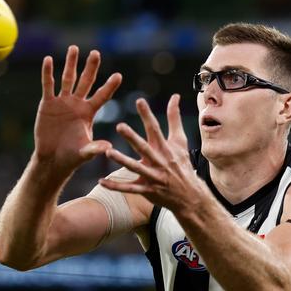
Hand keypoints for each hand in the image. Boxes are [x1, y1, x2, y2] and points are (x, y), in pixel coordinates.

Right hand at [34, 46, 121, 171]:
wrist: (52, 158)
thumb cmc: (72, 156)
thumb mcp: (85, 152)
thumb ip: (95, 148)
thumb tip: (109, 147)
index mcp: (89, 112)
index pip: (102, 96)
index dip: (109, 86)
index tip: (119, 75)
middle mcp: (77, 104)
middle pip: (86, 81)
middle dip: (91, 67)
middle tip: (96, 53)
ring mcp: (62, 102)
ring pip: (68, 79)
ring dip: (71, 64)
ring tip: (74, 48)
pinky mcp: (47, 104)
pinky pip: (48, 85)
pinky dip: (48, 73)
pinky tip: (48, 60)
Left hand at [100, 95, 210, 212]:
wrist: (189, 195)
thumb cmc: (181, 163)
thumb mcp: (180, 140)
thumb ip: (174, 118)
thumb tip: (175, 96)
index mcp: (165, 148)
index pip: (155, 128)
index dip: (147, 115)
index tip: (139, 101)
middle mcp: (158, 161)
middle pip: (143, 147)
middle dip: (132, 137)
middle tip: (120, 126)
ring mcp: (152, 176)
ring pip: (135, 167)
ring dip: (122, 160)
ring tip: (108, 152)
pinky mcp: (146, 190)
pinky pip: (129, 188)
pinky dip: (115, 186)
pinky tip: (101, 181)